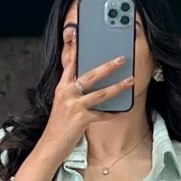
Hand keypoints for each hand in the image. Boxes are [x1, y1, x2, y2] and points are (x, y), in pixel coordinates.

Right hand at [42, 29, 134, 154]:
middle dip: (108, 66)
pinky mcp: (81, 119)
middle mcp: (67, 93)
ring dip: (118, 86)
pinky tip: (123, 110)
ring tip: (130, 80)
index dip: (76, 49)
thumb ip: (73, 92)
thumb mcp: (63, 104)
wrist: (50, 146)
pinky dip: (113, 113)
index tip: (80, 34)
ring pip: (100, 93)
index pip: (70, 64)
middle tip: (121, 58)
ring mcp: (74, 106)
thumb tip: (90, 85)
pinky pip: (102, 114)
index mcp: (62, 87)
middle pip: (91, 75)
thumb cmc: (58, 126)